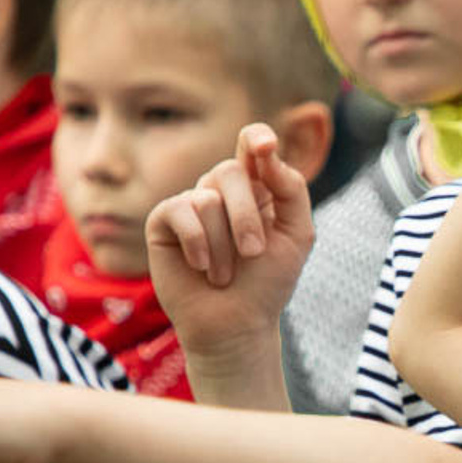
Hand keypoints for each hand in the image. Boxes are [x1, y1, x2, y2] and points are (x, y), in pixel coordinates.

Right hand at [147, 124, 314, 373]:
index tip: (265, 147)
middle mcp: (222, 190)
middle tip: (253, 253)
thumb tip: (267, 154)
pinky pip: (180, 212)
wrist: (235, 325)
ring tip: (225, 274)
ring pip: (208, 198)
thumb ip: (291, 190)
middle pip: (231, 171)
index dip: (257, 138)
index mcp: (257, 188)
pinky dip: (198, 244)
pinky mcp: (164, 220)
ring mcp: (192, 203)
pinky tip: (201, 267)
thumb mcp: (297, 236)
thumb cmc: (267, 283)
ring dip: (224, 245)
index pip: (253, 144)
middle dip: (246, 217)